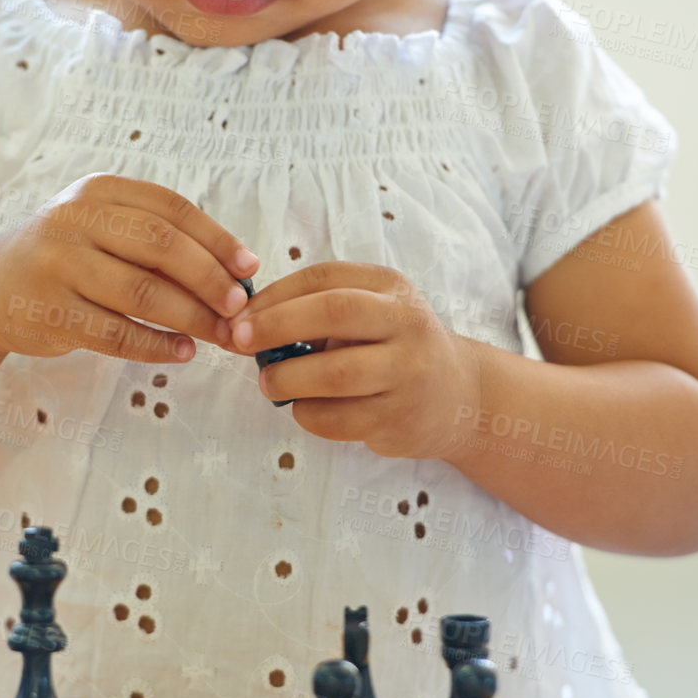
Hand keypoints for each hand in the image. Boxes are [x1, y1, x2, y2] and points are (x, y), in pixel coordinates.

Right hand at [0, 174, 257, 363]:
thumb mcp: (104, 228)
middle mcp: (75, 220)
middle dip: (210, 280)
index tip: (250, 268)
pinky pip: (117, 334)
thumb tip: (237, 273)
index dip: (217, 239)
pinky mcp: (50, 312)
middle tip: (240, 307)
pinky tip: (183, 351)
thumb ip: (159, 240)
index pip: (172, 209)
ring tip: (222, 335)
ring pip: (143, 294)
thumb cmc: (69, 255)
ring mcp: (59, 266)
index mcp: (99, 190)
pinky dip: (157, 346)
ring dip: (192, 318)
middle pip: (162, 246)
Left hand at [226, 261, 481, 459]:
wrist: (458, 396)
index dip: (275, 295)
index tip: (240, 314)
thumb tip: (244, 323)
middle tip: (239, 341)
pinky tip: (303, 407)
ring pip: (337, 373)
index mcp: (391, 287)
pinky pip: (340, 419)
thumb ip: (316, 310)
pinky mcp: (400, 419)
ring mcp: (408, 373)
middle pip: (334, 312)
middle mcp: (406, 323)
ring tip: (267, 382)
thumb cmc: (394, 347)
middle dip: (276, 325)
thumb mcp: (371, 310)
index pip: (324, 278)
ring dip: (288, 378)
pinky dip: (308, 414)